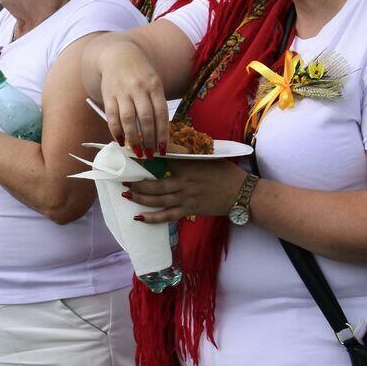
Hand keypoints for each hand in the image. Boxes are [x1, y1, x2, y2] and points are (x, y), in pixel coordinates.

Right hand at [98, 41, 169, 157]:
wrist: (119, 55)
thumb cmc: (140, 73)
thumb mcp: (153, 82)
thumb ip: (155, 103)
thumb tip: (157, 133)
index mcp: (154, 85)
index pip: (160, 113)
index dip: (162, 133)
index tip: (162, 149)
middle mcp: (139, 88)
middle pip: (145, 118)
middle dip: (148, 139)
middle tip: (149, 154)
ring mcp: (122, 91)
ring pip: (128, 119)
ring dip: (133, 138)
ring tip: (136, 151)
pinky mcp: (108, 94)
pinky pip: (112, 115)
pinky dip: (116, 130)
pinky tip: (120, 140)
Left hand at [123, 160, 248, 222]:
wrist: (243, 193)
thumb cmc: (226, 173)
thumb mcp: (208, 158)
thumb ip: (189, 155)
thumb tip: (171, 148)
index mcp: (189, 166)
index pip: (162, 161)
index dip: (146, 160)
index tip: (131, 157)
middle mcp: (185, 182)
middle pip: (156, 184)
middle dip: (137, 184)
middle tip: (123, 181)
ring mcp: (187, 198)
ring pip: (158, 200)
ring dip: (140, 198)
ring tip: (127, 196)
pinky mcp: (190, 210)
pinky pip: (168, 216)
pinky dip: (153, 217)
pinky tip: (139, 217)